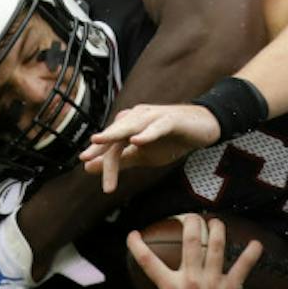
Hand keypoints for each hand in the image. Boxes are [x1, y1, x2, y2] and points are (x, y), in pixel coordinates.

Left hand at [79, 103, 220, 192]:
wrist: (202, 129)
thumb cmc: (170, 140)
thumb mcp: (143, 155)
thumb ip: (119, 161)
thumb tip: (88, 168)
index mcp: (129, 125)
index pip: (110, 144)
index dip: (100, 158)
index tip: (88, 172)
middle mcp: (137, 117)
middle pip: (115, 134)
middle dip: (100, 147)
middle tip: (85, 159)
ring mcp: (153, 116)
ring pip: (131, 126)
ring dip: (115, 135)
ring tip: (100, 140)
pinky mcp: (171, 120)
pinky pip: (156, 126)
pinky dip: (146, 133)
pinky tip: (137, 140)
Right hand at [127, 214, 261, 288]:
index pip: (149, 264)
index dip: (137, 246)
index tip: (133, 234)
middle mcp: (192, 282)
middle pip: (190, 244)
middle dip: (191, 224)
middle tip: (191, 216)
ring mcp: (213, 284)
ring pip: (216, 248)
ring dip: (217, 230)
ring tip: (217, 222)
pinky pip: (243, 268)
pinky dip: (251, 254)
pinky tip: (256, 244)